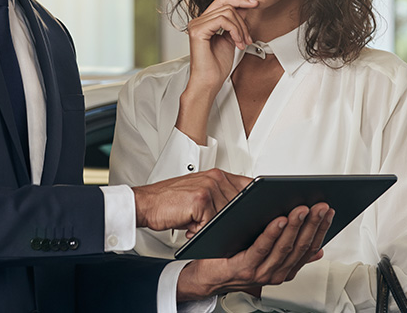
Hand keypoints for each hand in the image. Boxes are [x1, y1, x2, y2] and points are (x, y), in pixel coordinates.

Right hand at [132, 169, 251, 235]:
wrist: (146, 203)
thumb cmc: (169, 201)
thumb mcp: (199, 194)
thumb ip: (219, 198)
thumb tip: (242, 214)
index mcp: (217, 175)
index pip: (248, 186)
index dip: (255, 201)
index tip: (260, 211)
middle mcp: (215, 178)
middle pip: (240, 205)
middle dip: (231, 221)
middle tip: (209, 226)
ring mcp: (209, 188)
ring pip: (227, 216)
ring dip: (212, 227)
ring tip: (195, 225)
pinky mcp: (201, 200)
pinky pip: (212, 223)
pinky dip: (201, 230)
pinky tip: (190, 227)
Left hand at [176, 203, 334, 301]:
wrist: (207, 276)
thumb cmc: (234, 261)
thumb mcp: (268, 258)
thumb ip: (291, 253)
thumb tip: (317, 250)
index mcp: (284, 269)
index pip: (309, 248)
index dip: (321, 229)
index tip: (328, 211)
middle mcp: (275, 273)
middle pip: (300, 246)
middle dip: (313, 224)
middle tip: (319, 206)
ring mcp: (260, 272)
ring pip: (284, 247)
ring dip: (296, 226)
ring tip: (302, 209)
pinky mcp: (244, 268)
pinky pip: (261, 248)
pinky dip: (272, 234)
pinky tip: (278, 220)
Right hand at [184, 0, 257, 94]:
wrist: (209, 83)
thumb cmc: (216, 67)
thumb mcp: (230, 39)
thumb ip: (234, 24)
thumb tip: (244, 9)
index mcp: (203, 22)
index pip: (221, 1)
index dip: (239, 0)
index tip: (254, 4)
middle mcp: (197, 21)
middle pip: (225, 4)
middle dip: (243, 19)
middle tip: (248, 36)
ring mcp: (196, 25)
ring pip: (227, 12)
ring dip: (240, 28)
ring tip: (242, 43)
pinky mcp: (198, 31)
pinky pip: (223, 20)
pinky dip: (235, 31)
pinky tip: (237, 43)